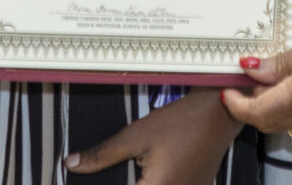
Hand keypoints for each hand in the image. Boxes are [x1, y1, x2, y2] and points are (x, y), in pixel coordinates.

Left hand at [67, 88, 240, 182]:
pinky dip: (156, 182)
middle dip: (124, 179)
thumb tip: (72, 164)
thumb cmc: (182, 120)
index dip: (104, 183)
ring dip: (143, 181)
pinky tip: (150, 170)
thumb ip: (102, 155)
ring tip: (140, 164)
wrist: (219, 113)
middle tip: (119, 161)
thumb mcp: (135, 135)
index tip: (90, 177)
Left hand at [221, 19, 291, 137]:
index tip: (226, 90)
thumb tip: (251, 69)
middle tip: (241, 84)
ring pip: (285, 123)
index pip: (260, 111)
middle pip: (269, 122)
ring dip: (269, 107)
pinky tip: (288, 85)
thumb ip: (280, 62)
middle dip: (250, 107)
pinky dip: (287, 108)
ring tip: (264, 80)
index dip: (238, 105)